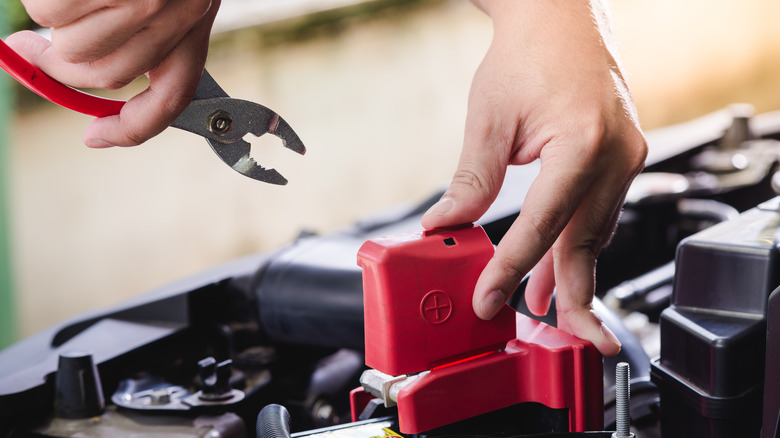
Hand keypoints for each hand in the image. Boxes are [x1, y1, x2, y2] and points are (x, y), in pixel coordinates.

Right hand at [6, 0, 220, 146]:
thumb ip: (138, 32)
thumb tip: (57, 56)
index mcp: (191, 24)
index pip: (167, 101)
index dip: (129, 130)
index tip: (94, 139)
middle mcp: (170, 14)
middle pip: (94, 72)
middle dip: (52, 63)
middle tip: (25, 48)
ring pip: (62, 33)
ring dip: (47, 12)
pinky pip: (46, 5)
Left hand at [421, 0, 646, 356]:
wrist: (560, 15)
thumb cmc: (527, 54)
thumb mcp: (489, 118)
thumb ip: (472, 179)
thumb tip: (446, 224)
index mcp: (582, 145)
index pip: (541, 227)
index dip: (511, 269)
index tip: (488, 298)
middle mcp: (616, 155)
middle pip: (583, 242)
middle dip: (566, 293)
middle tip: (557, 332)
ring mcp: (628, 156)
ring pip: (596, 231)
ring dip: (569, 269)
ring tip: (546, 303)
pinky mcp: (624, 155)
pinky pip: (600, 210)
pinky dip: (577, 239)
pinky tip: (559, 261)